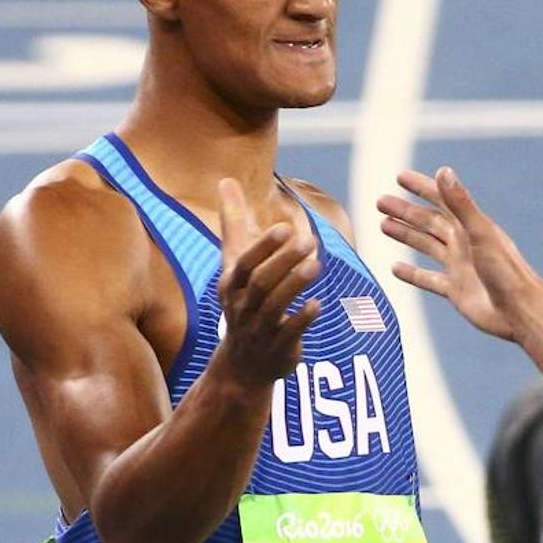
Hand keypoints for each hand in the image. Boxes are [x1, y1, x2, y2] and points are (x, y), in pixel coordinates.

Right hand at [213, 178, 320, 386]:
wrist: (241, 363)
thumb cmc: (242, 299)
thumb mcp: (234, 261)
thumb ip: (232, 221)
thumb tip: (225, 179)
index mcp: (232, 283)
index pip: (245, 262)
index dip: (264, 246)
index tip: (285, 226)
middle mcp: (242, 306)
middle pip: (261, 282)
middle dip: (283, 262)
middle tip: (309, 240)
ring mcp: (259, 329)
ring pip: (274, 307)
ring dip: (294, 285)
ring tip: (316, 265)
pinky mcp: (278, 349)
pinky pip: (288, 334)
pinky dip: (301, 319)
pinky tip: (317, 304)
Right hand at [377, 167, 531, 341]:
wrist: (519, 311)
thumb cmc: (505, 271)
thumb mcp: (479, 232)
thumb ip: (460, 203)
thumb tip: (443, 170)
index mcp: (469, 227)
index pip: (441, 200)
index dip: (421, 187)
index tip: (399, 177)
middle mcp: (463, 243)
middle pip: (428, 222)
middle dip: (405, 211)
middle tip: (380, 201)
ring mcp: (459, 267)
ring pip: (426, 245)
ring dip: (406, 235)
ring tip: (383, 225)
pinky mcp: (456, 290)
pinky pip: (428, 279)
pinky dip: (412, 274)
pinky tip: (395, 268)